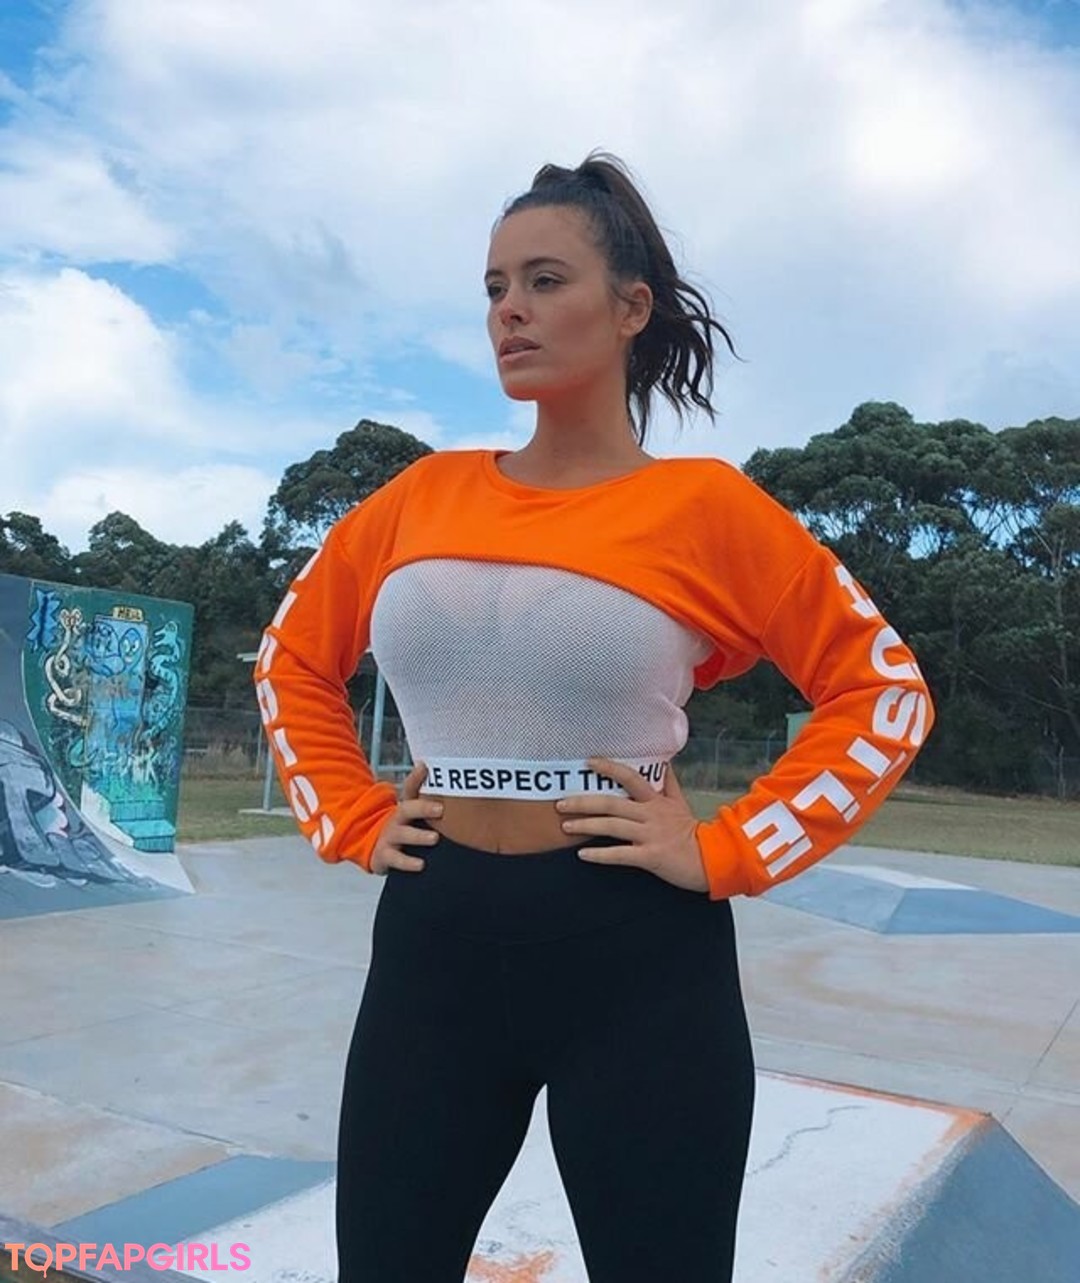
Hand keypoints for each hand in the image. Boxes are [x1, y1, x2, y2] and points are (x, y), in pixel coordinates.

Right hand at [369, 761, 442, 874]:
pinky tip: (421, 865)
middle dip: (423, 808)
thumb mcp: (414, 814)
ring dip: (418, 836)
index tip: (426, 768)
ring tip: (435, 839)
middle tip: (441, 809)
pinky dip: (408, 863)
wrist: (377, 848)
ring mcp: (390, 837)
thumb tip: (440, 774)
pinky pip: (396, 859)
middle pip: (406, 809)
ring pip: (402, 835)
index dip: (417, 777)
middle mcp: (396, 819)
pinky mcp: (385, 855)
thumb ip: (429, 798)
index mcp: (406, 807)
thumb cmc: (404, 829)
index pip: (410, 788)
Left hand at [556, 757, 707, 892]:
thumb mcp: (681, 803)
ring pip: (612, 825)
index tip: (589, 762)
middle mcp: (650, 814)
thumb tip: (664, 763)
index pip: (630, 777)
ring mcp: (650, 835)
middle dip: (583, 802)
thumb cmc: (693, 832)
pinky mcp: (651, 856)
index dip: (609, 768)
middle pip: (611, 802)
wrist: (713, 859)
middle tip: (561, 804)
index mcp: (656, 801)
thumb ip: (669, 784)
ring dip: (585, 825)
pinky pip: (620, 854)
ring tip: (565, 826)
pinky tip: (582, 855)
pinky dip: (600, 854)